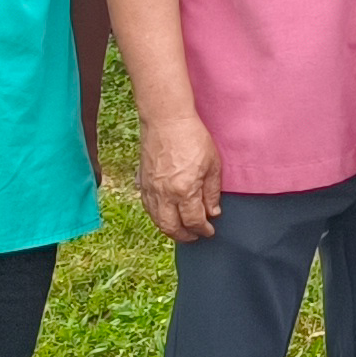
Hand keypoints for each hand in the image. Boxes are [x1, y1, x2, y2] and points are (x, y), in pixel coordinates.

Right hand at [137, 108, 223, 242]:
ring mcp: (150, 189)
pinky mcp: (142, 181)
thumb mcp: (212, 165)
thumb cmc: (193, 138)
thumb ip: (212, 192)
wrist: (166, 120)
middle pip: (171, 227)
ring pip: (157, 220)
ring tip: (181, 230)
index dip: (203, 229)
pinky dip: (157, 216)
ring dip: (169, 229)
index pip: (194, 221)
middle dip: (185, 236)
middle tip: (195, 236)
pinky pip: (148, 207)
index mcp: (184, 191)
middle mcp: (164, 194)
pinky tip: (165, 215)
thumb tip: (213, 212)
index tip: (210, 231)